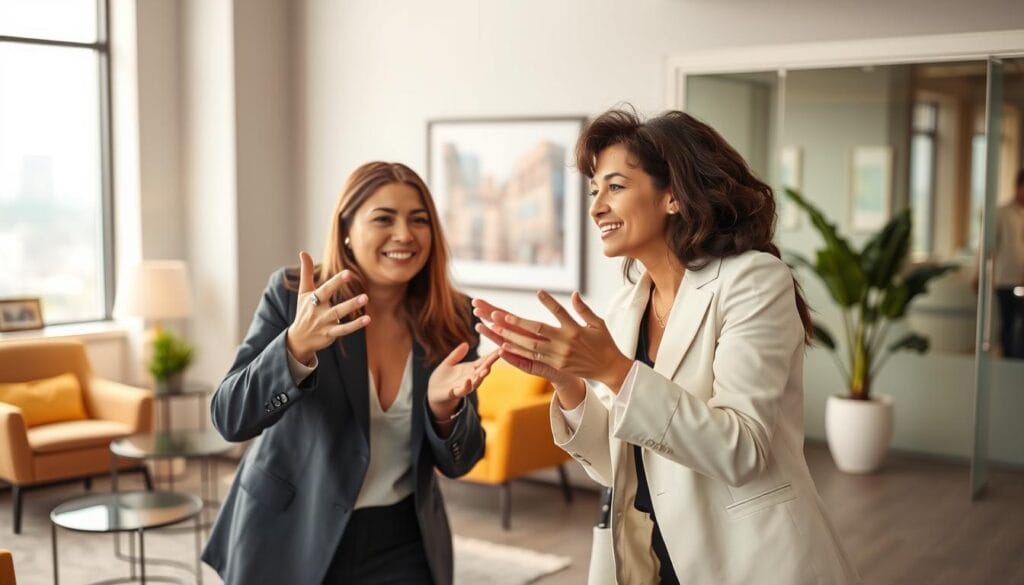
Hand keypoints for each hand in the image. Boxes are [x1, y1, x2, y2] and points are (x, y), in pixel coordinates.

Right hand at [286, 251, 370, 363]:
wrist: (298, 339)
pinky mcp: (330, 334)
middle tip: (365, 295)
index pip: (325, 290)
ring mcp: (325, 324)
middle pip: (335, 308)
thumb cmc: (304, 311)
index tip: (348, 273)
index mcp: (313, 300)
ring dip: (353, 310)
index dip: (336, 282)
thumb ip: (306, 273)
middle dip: (349, 303)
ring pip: (340, 317)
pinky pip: (344, 330)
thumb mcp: (303, 292)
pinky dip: (355, 325)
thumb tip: (303, 252)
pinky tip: (367, 319)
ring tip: (366, 300)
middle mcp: (319, 313)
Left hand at [427, 343, 499, 421]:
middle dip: (490, 362)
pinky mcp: (455, 393)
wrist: (433, 393)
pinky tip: (469, 380)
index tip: (501, 348)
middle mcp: (470, 377)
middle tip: (499, 355)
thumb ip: (456, 354)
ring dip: (481, 376)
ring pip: (476, 381)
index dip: (492, 355)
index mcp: (469, 369)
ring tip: (487, 368)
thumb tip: (465, 344)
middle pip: (482, 369)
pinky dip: (467, 386)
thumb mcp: (448, 363)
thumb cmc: (442, 377)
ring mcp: (464, 385)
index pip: (483, 361)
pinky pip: (463, 390)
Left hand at [473, 291, 632, 392]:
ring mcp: (557, 356)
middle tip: (494, 313)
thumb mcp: (597, 323)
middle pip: (535, 331)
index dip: (546, 303)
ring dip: (509, 336)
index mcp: (574, 330)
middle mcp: (563, 343)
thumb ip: (583, 309)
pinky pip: (531, 359)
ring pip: (528, 346)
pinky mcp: (554, 365)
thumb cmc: (604, 343)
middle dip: (513, 322)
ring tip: (492, 327)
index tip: (536, 293)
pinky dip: (516, 353)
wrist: (609, 369)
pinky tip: (503, 346)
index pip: (556, 314)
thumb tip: (573, 294)